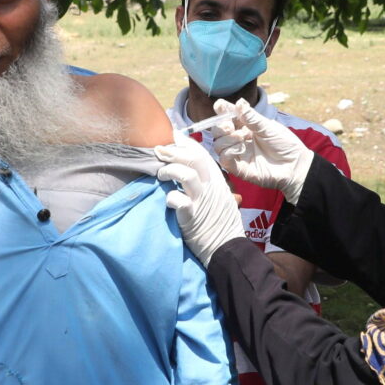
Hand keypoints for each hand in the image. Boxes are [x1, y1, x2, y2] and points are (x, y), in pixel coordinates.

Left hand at [155, 137, 246, 266]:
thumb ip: (208, 183)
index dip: (186, 143)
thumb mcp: (220, 198)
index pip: (201, 154)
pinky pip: (178, 200)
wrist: (227, 247)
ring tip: (160, 175)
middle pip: (193, 159)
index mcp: (216, 181)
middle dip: (173, 151)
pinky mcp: (192, 215)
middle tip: (158, 150)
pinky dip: (169, 197)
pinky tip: (167, 199)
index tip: (173, 136)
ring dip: (169, 171)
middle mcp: (210, 187)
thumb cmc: (220, 223)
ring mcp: (202, 200)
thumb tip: (190, 170)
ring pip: (185, 174)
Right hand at [206, 98, 313, 203]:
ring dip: (226, 138)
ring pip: (217, 145)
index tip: (220, 106)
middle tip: (230, 125)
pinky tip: (241, 147)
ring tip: (242, 136)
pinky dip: (228, 152)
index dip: (221, 110)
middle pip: (218, 131)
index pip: (227, 117)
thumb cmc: (284, 144)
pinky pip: (224, 160)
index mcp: (245, 126)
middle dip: (220, 126)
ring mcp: (238, 154)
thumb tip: (239, 102)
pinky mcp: (239, 169)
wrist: (295, 164)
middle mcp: (238, 139)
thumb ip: (252, 117)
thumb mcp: (268, 127)